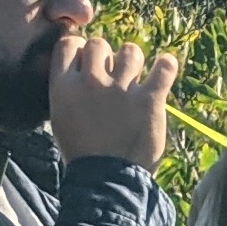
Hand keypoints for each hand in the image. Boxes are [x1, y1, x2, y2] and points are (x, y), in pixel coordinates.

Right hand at [50, 33, 180, 168]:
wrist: (106, 182)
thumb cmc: (82, 153)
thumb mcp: (60, 119)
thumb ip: (68, 90)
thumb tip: (79, 68)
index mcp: (64, 87)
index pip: (69, 43)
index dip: (80, 48)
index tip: (88, 62)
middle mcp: (91, 82)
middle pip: (99, 43)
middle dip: (106, 56)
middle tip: (112, 76)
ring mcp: (121, 90)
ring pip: (131, 51)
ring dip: (133, 62)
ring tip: (135, 79)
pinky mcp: (149, 100)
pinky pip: (164, 67)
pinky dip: (166, 66)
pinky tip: (164, 70)